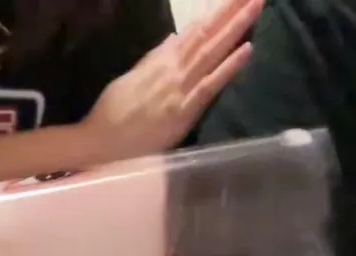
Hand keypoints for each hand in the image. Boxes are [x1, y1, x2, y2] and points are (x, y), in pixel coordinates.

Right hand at [83, 0, 261, 159]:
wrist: (99, 143)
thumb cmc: (111, 115)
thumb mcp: (130, 80)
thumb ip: (154, 60)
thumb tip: (174, 39)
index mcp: (158, 62)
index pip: (193, 32)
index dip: (215, 12)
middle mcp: (171, 69)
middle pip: (206, 35)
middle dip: (230, 11)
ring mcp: (179, 88)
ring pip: (211, 52)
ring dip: (235, 28)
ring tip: (256, 5)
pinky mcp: (184, 110)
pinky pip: (210, 85)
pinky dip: (228, 67)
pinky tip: (246, 49)